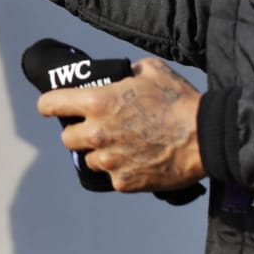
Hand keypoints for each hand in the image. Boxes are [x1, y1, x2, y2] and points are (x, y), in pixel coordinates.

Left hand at [37, 58, 204, 192]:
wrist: (205, 137)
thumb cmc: (179, 101)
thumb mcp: (150, 70)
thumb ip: (127, 73)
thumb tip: (122, 77)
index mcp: (98, 102)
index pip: (51, 104)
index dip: (48, 105)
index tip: (50, 107)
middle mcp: (97, 133)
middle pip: (66, 138)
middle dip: (77, 132)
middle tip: (96, 127)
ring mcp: (109, 161)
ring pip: (89, 160)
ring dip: (99, 153)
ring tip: (122, 145)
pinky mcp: (124, 183)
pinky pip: (113, 177)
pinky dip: (121, 170)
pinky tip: (138, 159)